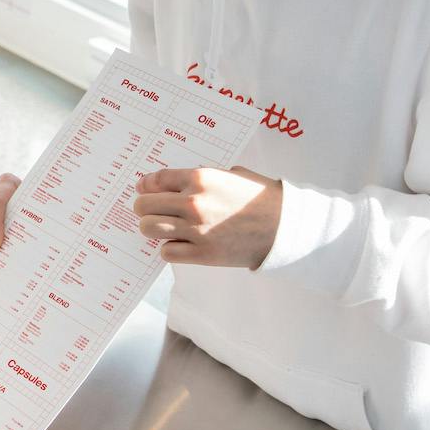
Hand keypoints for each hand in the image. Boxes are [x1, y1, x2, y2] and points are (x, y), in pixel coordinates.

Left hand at [131, 166, 282, 268]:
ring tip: (165, 227)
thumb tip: (170, 182)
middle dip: (145, 208)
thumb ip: (201, 177)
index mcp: (200, 178)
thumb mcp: (231, 175)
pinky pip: (166, 252)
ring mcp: (196, 230)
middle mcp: (193, 203)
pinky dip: (170, 248)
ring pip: (149, 228)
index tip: (144, 189)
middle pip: (144, 206)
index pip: (155, 180)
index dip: (146, 185)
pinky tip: (181, 243)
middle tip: (153, 211)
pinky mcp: (202, 254)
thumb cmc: (260, 198)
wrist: (285, 226)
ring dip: (153, 228)